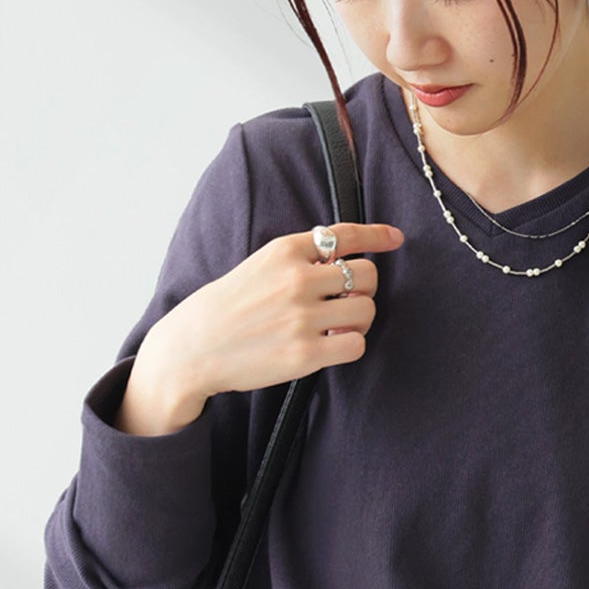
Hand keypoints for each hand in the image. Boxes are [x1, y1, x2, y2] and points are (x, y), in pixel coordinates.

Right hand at [136, 221, 406, 414]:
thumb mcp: (259, 266)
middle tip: (346, 301)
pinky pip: (357, 344)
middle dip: (364, 289)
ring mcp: (302, 317)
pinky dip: (351, 344)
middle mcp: (297, 279)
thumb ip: (299, 259)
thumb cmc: (228, 307)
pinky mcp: (305, 353)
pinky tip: (332, 344)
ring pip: (367, 309)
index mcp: (285, 251)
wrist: (193, 348)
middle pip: (366, 275)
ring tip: (338, 324)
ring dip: (360, 318)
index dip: (377, 236)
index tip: (395, 238)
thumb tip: (344, 258)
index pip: (344, 235)